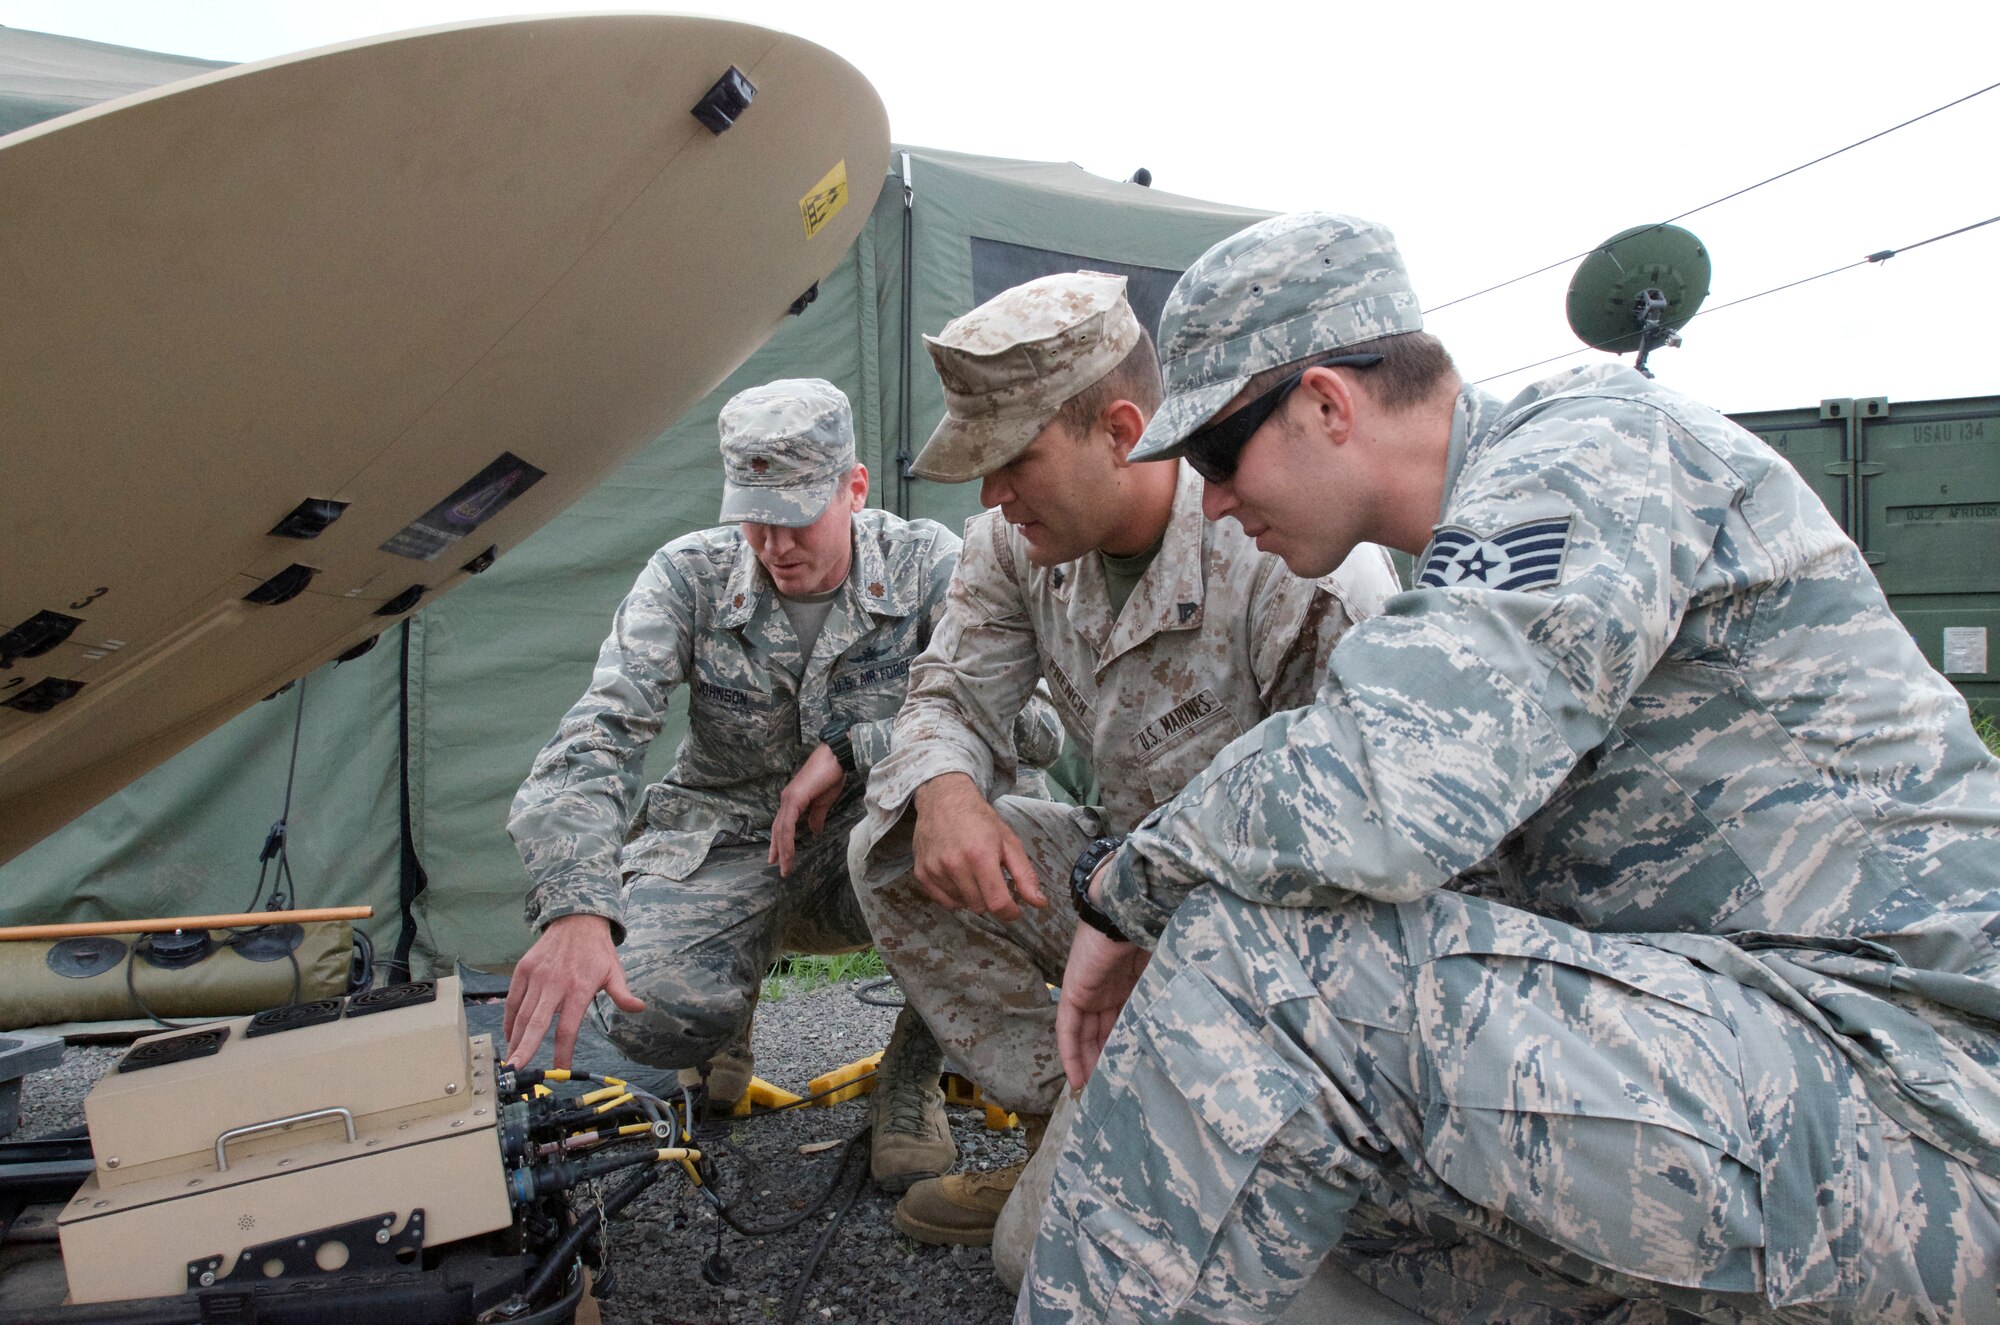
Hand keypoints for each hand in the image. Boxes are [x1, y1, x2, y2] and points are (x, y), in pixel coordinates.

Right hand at [502, 913, 643, 1069]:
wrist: (576, 920)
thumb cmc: (597, 951)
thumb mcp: (614, 971)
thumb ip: (622, 993)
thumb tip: (639, 1008)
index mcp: (579, 988)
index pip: (568, 1027)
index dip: (563, 1051)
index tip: (560, 1070)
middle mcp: (555, 983)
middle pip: (537, 1023)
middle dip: (525, 1048)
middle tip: (516, 1070)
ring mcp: (536, 976)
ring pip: (522, 1014)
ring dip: (515, 1039)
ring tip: (511, 1060)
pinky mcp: (523, 969)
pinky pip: (513, 999)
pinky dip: (509, 1019)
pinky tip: (510, 1036)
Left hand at [768, 743, 845, 876]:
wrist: (836, 757)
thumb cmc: (831, 775)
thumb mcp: (823, 801)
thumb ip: (816, 816)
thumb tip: (814, 831)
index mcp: (792, 801)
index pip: (782, 825)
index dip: (780, 842)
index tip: (779, 859)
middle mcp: (786, 800)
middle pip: (778, 829)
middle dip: (778, 850)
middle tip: (778, 868)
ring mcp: (788, 798)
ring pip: (781, 829)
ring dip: (782, 849)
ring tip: (784, 866)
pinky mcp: (794, 798)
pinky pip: (788, 824)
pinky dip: (787, 840)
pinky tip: (788, 852)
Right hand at [912, 773, 1045, 918]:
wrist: (944, 800)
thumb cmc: (979, 819)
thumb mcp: (1009, 842)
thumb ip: (1025, 875)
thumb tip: (1040, 903)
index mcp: (980, 856)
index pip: (997, 903)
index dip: (1010, 912)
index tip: (1015, 909)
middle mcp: (955, 865)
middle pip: (980, 907)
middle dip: (991, 899)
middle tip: (992, 880)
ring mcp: (935, 870)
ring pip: (962, 904)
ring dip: (972, 896)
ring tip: (973, 873)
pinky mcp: (921, 873)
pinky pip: (944, 902)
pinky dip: (955, 896)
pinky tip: (958, 877)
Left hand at [1056, 861, 1147, 1088]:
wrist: (1127, 911)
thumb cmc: (1152, 934)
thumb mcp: (1164, 972)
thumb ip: (1168, 993)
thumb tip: (1196, 1020)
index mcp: (1130, 983)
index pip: (1123, 1021)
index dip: (1125, 1045)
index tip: (1133, 1071)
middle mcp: (1108, 989)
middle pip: (1102, 1031)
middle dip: (1106, 1059)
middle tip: (1112, 1089)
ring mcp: (1089, 990)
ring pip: (1084, 1034)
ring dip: (1087, 1062)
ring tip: (1094, 1091)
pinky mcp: (1073, 991)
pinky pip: (1068, 1028)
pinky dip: (1070, 1052)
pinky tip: (1076, 1077)